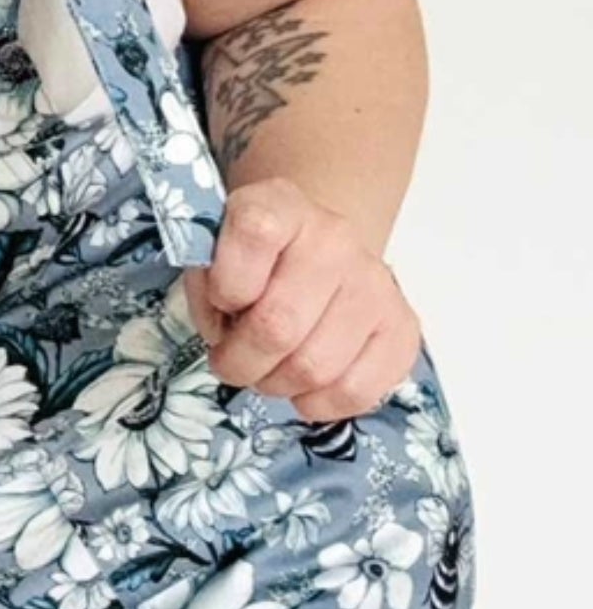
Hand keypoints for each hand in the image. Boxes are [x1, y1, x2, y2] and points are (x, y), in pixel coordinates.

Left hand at [180, 175, 422, 423]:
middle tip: (230, 363)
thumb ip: (206, 283)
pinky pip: (356, 391)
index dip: (223, 285)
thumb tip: (223, 333)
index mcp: (281, 206)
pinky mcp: (402, 327)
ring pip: (315, 367)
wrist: (314, 249)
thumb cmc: (252, 260)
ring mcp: (375, 283)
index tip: (220, 303)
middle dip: (239, 361)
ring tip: (267, 371)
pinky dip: (317, 403)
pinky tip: (303, 387)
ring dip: (276, 384)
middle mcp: (335, 239)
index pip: (255, 233)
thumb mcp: (212, 251)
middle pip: (279, 325)